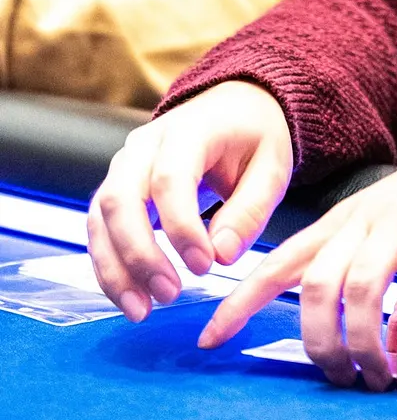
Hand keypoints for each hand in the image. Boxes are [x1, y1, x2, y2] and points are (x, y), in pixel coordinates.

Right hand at [88, 84, 294, 319]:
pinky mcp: (117, 187)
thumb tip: (221, 257)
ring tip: (143, 310)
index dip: (182, 228)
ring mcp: (124, 165)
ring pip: (101, 218)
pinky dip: (109, 265)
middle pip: (121, 199)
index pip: (170, 179)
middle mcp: (145, 144)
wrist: (234, 108)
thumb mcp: (272, 166)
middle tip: (170, 294)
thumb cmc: (254, 137)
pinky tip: (131, 296)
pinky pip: (100, 228)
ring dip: (115, 268)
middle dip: (139, 254)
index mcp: (189, 129)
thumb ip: (250, 210)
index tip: (204, 267)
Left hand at [195, 116, 396, 389]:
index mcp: (345, 220)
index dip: (241, 303)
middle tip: (337, 378)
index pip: (279, 262)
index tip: (209, 341)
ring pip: (360, 291)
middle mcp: (367, 220)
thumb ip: (373, 274)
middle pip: (316, 285)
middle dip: (317, 342)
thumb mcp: (395, 229)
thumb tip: (373, 342)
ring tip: (377, 378)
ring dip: (363, 345)